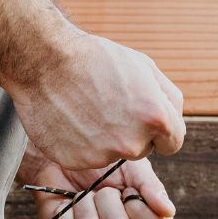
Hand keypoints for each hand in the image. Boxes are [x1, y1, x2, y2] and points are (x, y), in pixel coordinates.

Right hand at [10, 28, 185, 169]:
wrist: (43, 60)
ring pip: (112, 154)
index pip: (173, 142)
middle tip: (105, 106)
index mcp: (156, 118)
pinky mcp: (75, 161)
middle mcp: (132, 142)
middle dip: (130, 132)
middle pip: (142, 149)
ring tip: (83, 109)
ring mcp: (102, 155)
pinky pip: (86, 157)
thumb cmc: (94, 58)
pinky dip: (79, 143)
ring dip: (103, 139)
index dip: (158, 128)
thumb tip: (174, 119)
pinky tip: (68, 119)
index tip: (139, 116)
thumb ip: (168, 97)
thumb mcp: (143, 65)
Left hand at [18, 144, 175, 218]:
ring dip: (84, 203)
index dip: (139, 207)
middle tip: (101, 188)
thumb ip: (150, 186)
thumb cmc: (103, 163)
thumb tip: (168, 210)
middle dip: (106, 200)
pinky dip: (64, 212)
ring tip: (84, 193)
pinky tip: (67, 203)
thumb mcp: (131, 167)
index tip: (127, 189)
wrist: (64, 156)